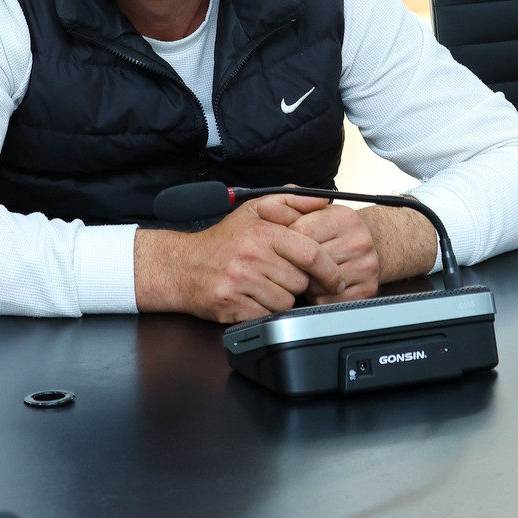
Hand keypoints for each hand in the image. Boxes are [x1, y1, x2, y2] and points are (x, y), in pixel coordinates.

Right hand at [134, 200, 346, 323]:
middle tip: (282, 275)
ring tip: (264, 285)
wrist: (182, 266)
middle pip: (300, 282)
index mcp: (263, 233)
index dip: (329, 270)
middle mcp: (252, 257)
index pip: (310, 254)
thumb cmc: (224, 240)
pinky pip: (266, 316)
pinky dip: (264, 311)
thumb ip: (292, 201)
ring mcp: (240, 283)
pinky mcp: (231, 306)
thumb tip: (323, 202)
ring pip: (285, 301)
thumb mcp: (255, 210)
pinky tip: (253, 298)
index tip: (335, 280)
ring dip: (281, 298)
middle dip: (298, 283)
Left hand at [279, 196, 382, 303]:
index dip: (288, 241)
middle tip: (297, 261)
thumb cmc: (335, 231)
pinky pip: (328, 301)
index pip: (303, 233)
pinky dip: (318, 297)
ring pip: (317, 285)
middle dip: (297, 264)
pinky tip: (321, 286)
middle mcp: (359, 241)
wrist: (372, 245)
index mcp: (344, 218)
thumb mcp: (313, 212)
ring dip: (306, 283)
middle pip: (309, 262)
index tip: (288, 244)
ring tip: (310, 273)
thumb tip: (265, 209)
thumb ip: (286, 207)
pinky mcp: (366, 290)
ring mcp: (365, 267)